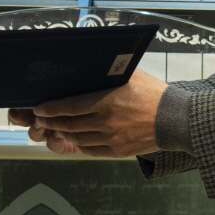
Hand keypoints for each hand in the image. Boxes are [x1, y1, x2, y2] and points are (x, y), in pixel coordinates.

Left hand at [8, 70, 166, 157]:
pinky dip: (79, 144)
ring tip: (55, 127)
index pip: (71, 107)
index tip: (38, 108)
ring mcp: (112, 140)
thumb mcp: (130, 75)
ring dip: (63, 133)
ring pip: (78, 139)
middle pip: (70, 125)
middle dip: (51, 122)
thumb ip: (108, 72)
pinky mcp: (118, 152)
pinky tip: (75, 138)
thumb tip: (87, 62)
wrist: (176, 119)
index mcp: (108, 102)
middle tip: (41, 119)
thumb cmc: (153, 93)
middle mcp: (107, 123)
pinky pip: (91, 150)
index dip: (52, 109)